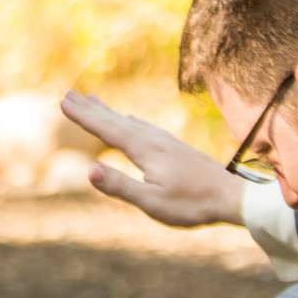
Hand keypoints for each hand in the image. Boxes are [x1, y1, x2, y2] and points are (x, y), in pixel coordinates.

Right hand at [61, 89, 246, 227]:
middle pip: (115, 120)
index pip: (106, 130)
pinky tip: (131, 121)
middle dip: (91, 108)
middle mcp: (153, 140)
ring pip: (129, 121)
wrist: (233, 196)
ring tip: (93, 101)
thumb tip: (88, 170)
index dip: (84, 116)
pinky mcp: (174, 147)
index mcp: (144, 150)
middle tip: (70, 93)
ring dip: (107, 111)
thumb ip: (120, 185)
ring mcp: (165, 141)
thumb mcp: (153, 202)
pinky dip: (127, 119)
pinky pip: (143, 126)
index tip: (63, 101)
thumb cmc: (192, 204)